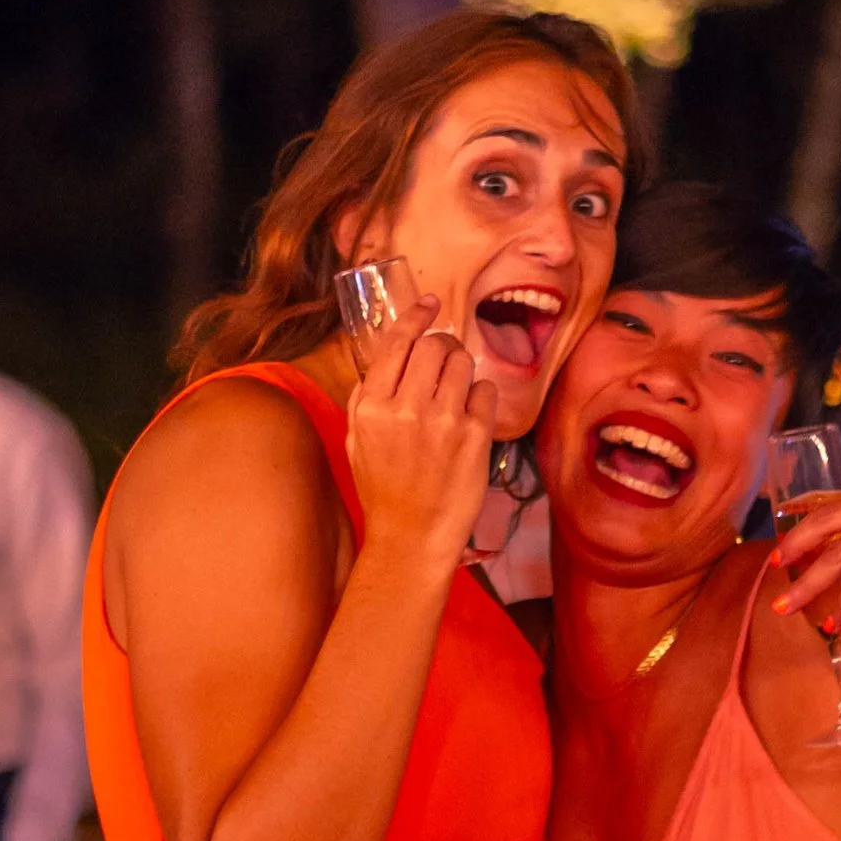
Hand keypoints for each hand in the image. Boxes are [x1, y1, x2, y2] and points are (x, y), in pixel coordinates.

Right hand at [346, 296, 497, 577]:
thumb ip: (366, 397)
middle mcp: (406, 407)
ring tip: (456, 390)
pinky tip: (470, 415)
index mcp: (372, 406)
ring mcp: (443, 421)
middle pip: (434, 346)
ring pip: (462, 362)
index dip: (417, 316)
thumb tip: (388, 360)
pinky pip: (485, 390)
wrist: (411, 537)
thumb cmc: (383, 490)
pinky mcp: (475, 436)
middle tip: (444, 361)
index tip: (430, 303)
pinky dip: (479, 396)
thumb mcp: (356, 440)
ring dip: (462, 368)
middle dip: (442, 346)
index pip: (398, 342)